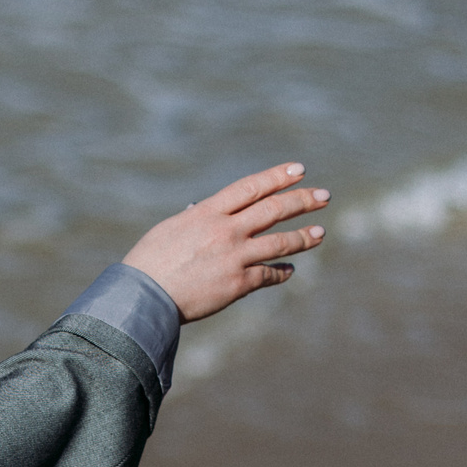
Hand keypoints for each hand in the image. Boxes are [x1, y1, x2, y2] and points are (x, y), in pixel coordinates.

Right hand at [120, 162, 326, 322]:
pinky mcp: (236, 284)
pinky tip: (289, 270)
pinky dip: (281, 272)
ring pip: (279, 242)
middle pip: (273, 209)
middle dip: (302, 200)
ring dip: (303, 237)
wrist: (142, 297)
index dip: (277, 177)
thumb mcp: (171, 230)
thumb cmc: (150, 263)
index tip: (299, 170)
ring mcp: (233, 257)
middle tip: (324, 196)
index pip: (251, 187)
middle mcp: (225, 230)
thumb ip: (195, 219)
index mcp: (207, 212)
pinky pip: (268, 275)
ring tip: (320, 233)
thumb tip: (204, 210)